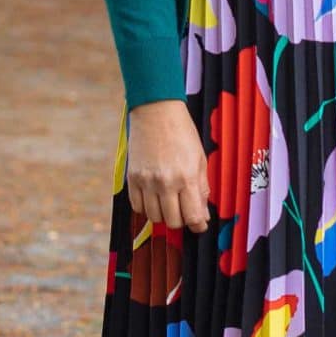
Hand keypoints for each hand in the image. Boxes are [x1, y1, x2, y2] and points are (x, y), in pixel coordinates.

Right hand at [125, 98, 211, 231]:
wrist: (156, 110)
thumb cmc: (182, 132)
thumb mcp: (200, 159)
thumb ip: (202, 188)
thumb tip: (203, 215)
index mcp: (187, 177)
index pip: (193, 216)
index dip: (198, 225)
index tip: (200, 225)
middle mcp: (165, 182)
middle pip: (172, 221)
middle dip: (181, 221)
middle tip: (184, 211)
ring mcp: (146, 181)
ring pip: (153, 217)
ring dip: (163, 215)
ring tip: (169, 203)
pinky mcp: (132, 177)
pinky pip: (137, 206)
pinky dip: (146, 208)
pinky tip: (154, 198)